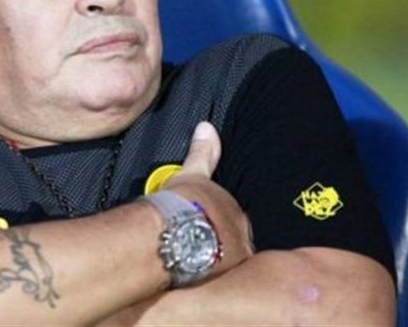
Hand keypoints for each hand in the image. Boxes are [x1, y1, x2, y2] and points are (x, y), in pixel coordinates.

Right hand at [162, 122, 253, 271]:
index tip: (201, 224)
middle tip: (193, 244)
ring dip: (212, 261)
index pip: (233, 220)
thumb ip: (203, 153)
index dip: (216, 223)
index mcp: (235, 212)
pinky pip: (217, 279)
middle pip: (234, 242)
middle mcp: (241, 237)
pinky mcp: (220, 279)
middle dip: (218, 243)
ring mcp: (232, 260)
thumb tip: (206, 128)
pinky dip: (204, 277)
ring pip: (227, 262)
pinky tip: (189, 277)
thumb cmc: (178, 204)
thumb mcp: (192, 173)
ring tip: (188, 262)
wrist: (166, 231)